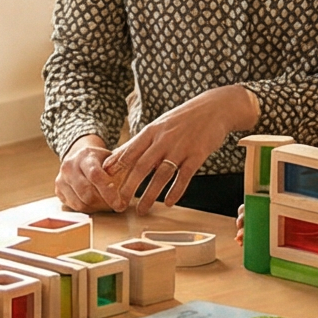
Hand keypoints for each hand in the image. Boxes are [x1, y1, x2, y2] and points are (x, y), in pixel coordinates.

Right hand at [54, 136, 127, 212]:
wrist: (79, 155)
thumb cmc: (101, 160)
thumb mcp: (112, 158)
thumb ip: (119, 169)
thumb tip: (132, 184)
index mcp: (85, 156)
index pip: (95, 176)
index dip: (108, 192)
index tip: (120, 204)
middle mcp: (69, 166)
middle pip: (87, 193)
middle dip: (105, 203)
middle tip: (117, 205)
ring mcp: (61, 179)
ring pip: (80, 203)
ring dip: (97, 208)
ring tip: (107, 204)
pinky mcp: (58, 190)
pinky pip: (74, 207)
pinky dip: (87, 209)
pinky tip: (96, 204)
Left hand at [102, 85, 258, 209]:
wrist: (213, 108)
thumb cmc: (182, 119)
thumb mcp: (159, 125)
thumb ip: (140, 142)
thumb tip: (118, 156)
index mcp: (151, 131)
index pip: (129, 151)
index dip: (116, 167)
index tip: (104, 181)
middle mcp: (163, 140)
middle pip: (142, 166)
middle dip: (129, 186)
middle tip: (119, 203)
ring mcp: (180, 147)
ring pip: (162, 175)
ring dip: (150, 194)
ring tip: (142, 209)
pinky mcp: (197, 155)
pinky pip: (184, 176)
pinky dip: (176, 191)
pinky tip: (169, 202)